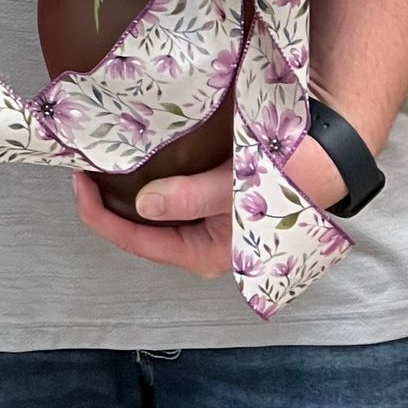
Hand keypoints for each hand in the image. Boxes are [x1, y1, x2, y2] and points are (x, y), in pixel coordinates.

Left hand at [71, 135, 347, 277]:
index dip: (100, 216)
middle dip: (109, 208)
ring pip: (154, 219)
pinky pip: (171, 203)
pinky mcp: (215, 205)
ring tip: (101, 167)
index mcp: (207, 254)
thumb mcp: (238, 185)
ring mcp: (209, 227)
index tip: (78, 181)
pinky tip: (136, 165)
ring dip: (126, 197)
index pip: (138, 243)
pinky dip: (148, 185)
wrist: (329, 154)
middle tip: (84, 170)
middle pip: (141, 234)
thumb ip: (190, 197)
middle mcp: (204, 247)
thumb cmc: (289, 174)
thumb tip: (143, 205)